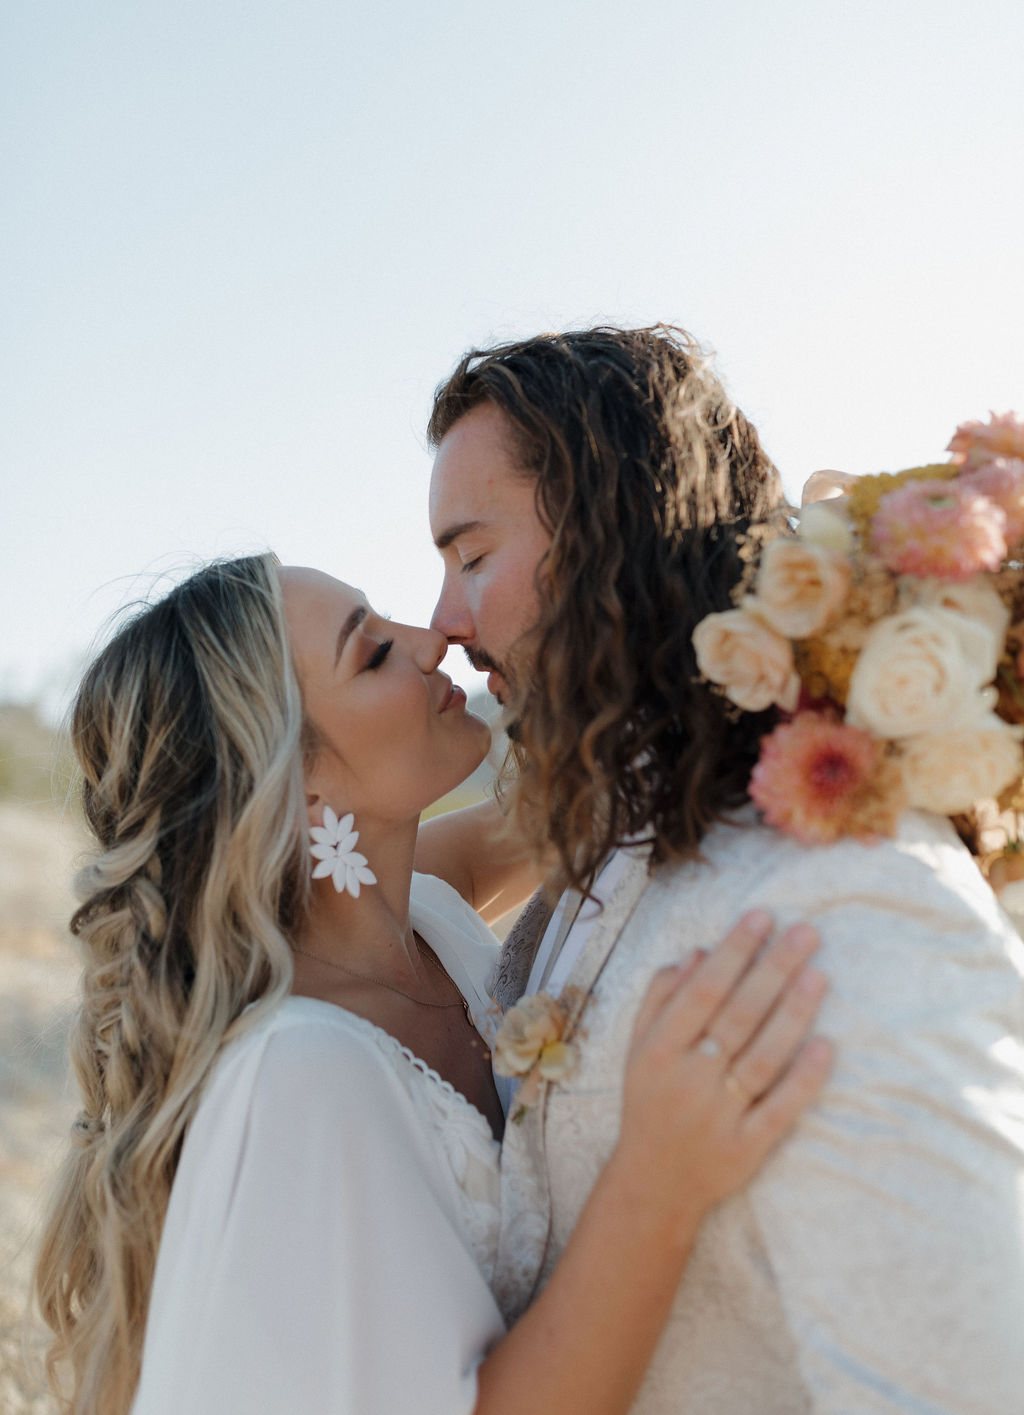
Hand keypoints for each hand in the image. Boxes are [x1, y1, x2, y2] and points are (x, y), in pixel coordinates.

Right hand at [613, 910, 831, 1242]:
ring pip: (761, 1058)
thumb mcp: (638, 1047)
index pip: (702, 991)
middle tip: (806, 932)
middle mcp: (687, 1080)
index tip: (763, 917)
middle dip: (772, 970)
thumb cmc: (650, 1101)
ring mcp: (718, 1116)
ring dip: (792, 1015)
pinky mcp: (746, 1150)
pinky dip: (803, 1079)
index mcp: (657, 1050)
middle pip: (737, 1017)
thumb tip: (699, 953)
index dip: (734, 951)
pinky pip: (779, 1110)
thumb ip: (662, 998)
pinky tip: (826, 1046)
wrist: (654, 1184)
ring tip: (819, 975)